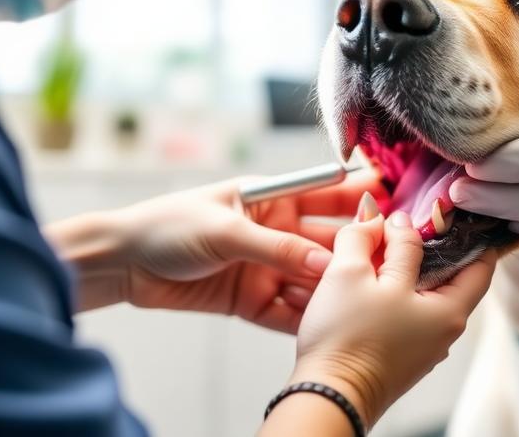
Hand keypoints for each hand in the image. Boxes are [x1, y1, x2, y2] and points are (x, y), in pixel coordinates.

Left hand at [45, 171, 382, 332]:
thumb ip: (277, 248)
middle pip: (327, 242)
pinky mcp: (250, 298)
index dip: (361, 196)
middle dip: (355, 253)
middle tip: (389, 266)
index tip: (395, 205)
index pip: (327, 192)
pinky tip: (324, 326)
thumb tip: (324, 265)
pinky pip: (286, 309)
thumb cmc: (167, 226)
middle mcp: (276, 230)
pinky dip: (303, 317)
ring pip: (311, 279)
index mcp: (272, 197)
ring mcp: (265, 266)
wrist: (123, 265)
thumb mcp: (225, 231)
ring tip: (360, 302)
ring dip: (332, 290)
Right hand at [287, 194, 496, 426]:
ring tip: (378, 248)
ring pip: (424, 293)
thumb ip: (366, 236)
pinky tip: (367, 281)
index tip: (441, 208)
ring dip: (405, 269)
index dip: (460, 230)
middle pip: (449, 275)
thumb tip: (378, 217)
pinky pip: (407, 313)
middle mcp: (445, 330)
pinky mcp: (401, 355)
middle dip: (428, 246)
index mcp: (451, 309)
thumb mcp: (352, 273)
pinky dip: (393, 292)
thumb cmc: (346, 340)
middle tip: (404, 223)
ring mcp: (424, 345)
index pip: (479, 261)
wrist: (327, 397)